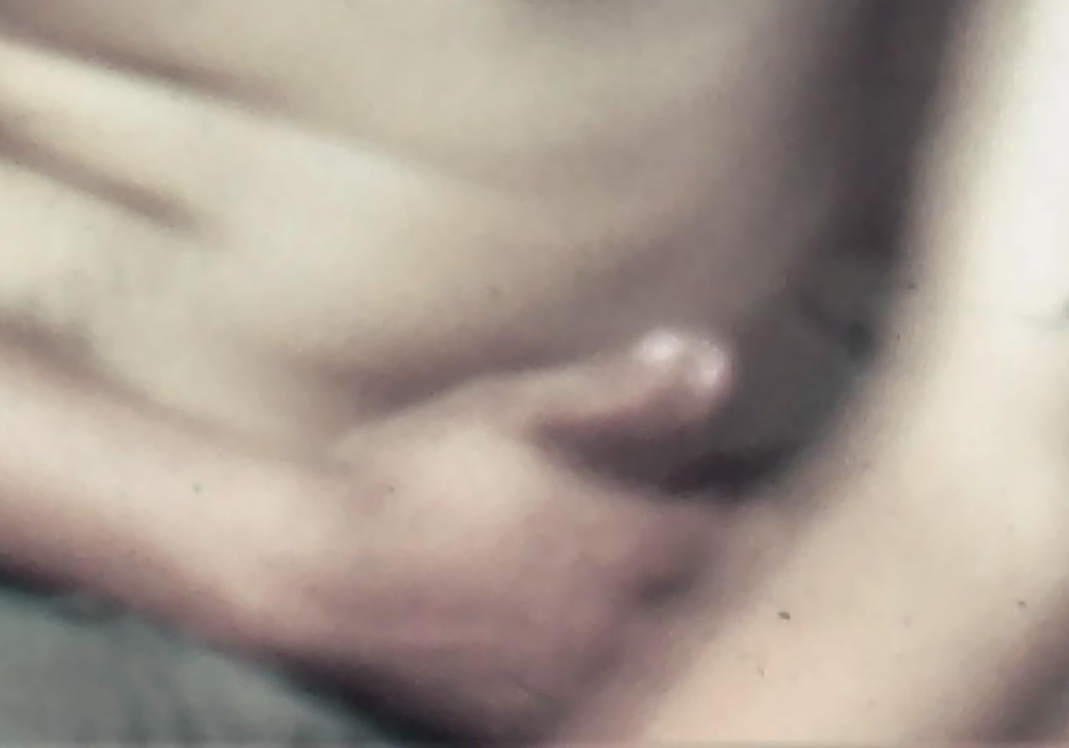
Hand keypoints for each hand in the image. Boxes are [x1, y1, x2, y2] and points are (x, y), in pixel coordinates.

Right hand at [271, 328, 741, 739]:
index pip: (739, 548)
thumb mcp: (515, 410)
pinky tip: (596, 669)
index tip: (752, 515)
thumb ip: (624, 393)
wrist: (311, 570)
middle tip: (732, 581)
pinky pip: (596, 722)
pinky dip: (613, 697)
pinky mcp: (514, 727)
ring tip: (673, 630)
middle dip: (730, 604)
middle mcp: (604, 626)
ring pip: (659, 685)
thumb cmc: (408, 474)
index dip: (756, 531)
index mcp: (618, 542)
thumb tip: (714, 357)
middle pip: (714, 632)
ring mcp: (561, 687)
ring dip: (675, 655)